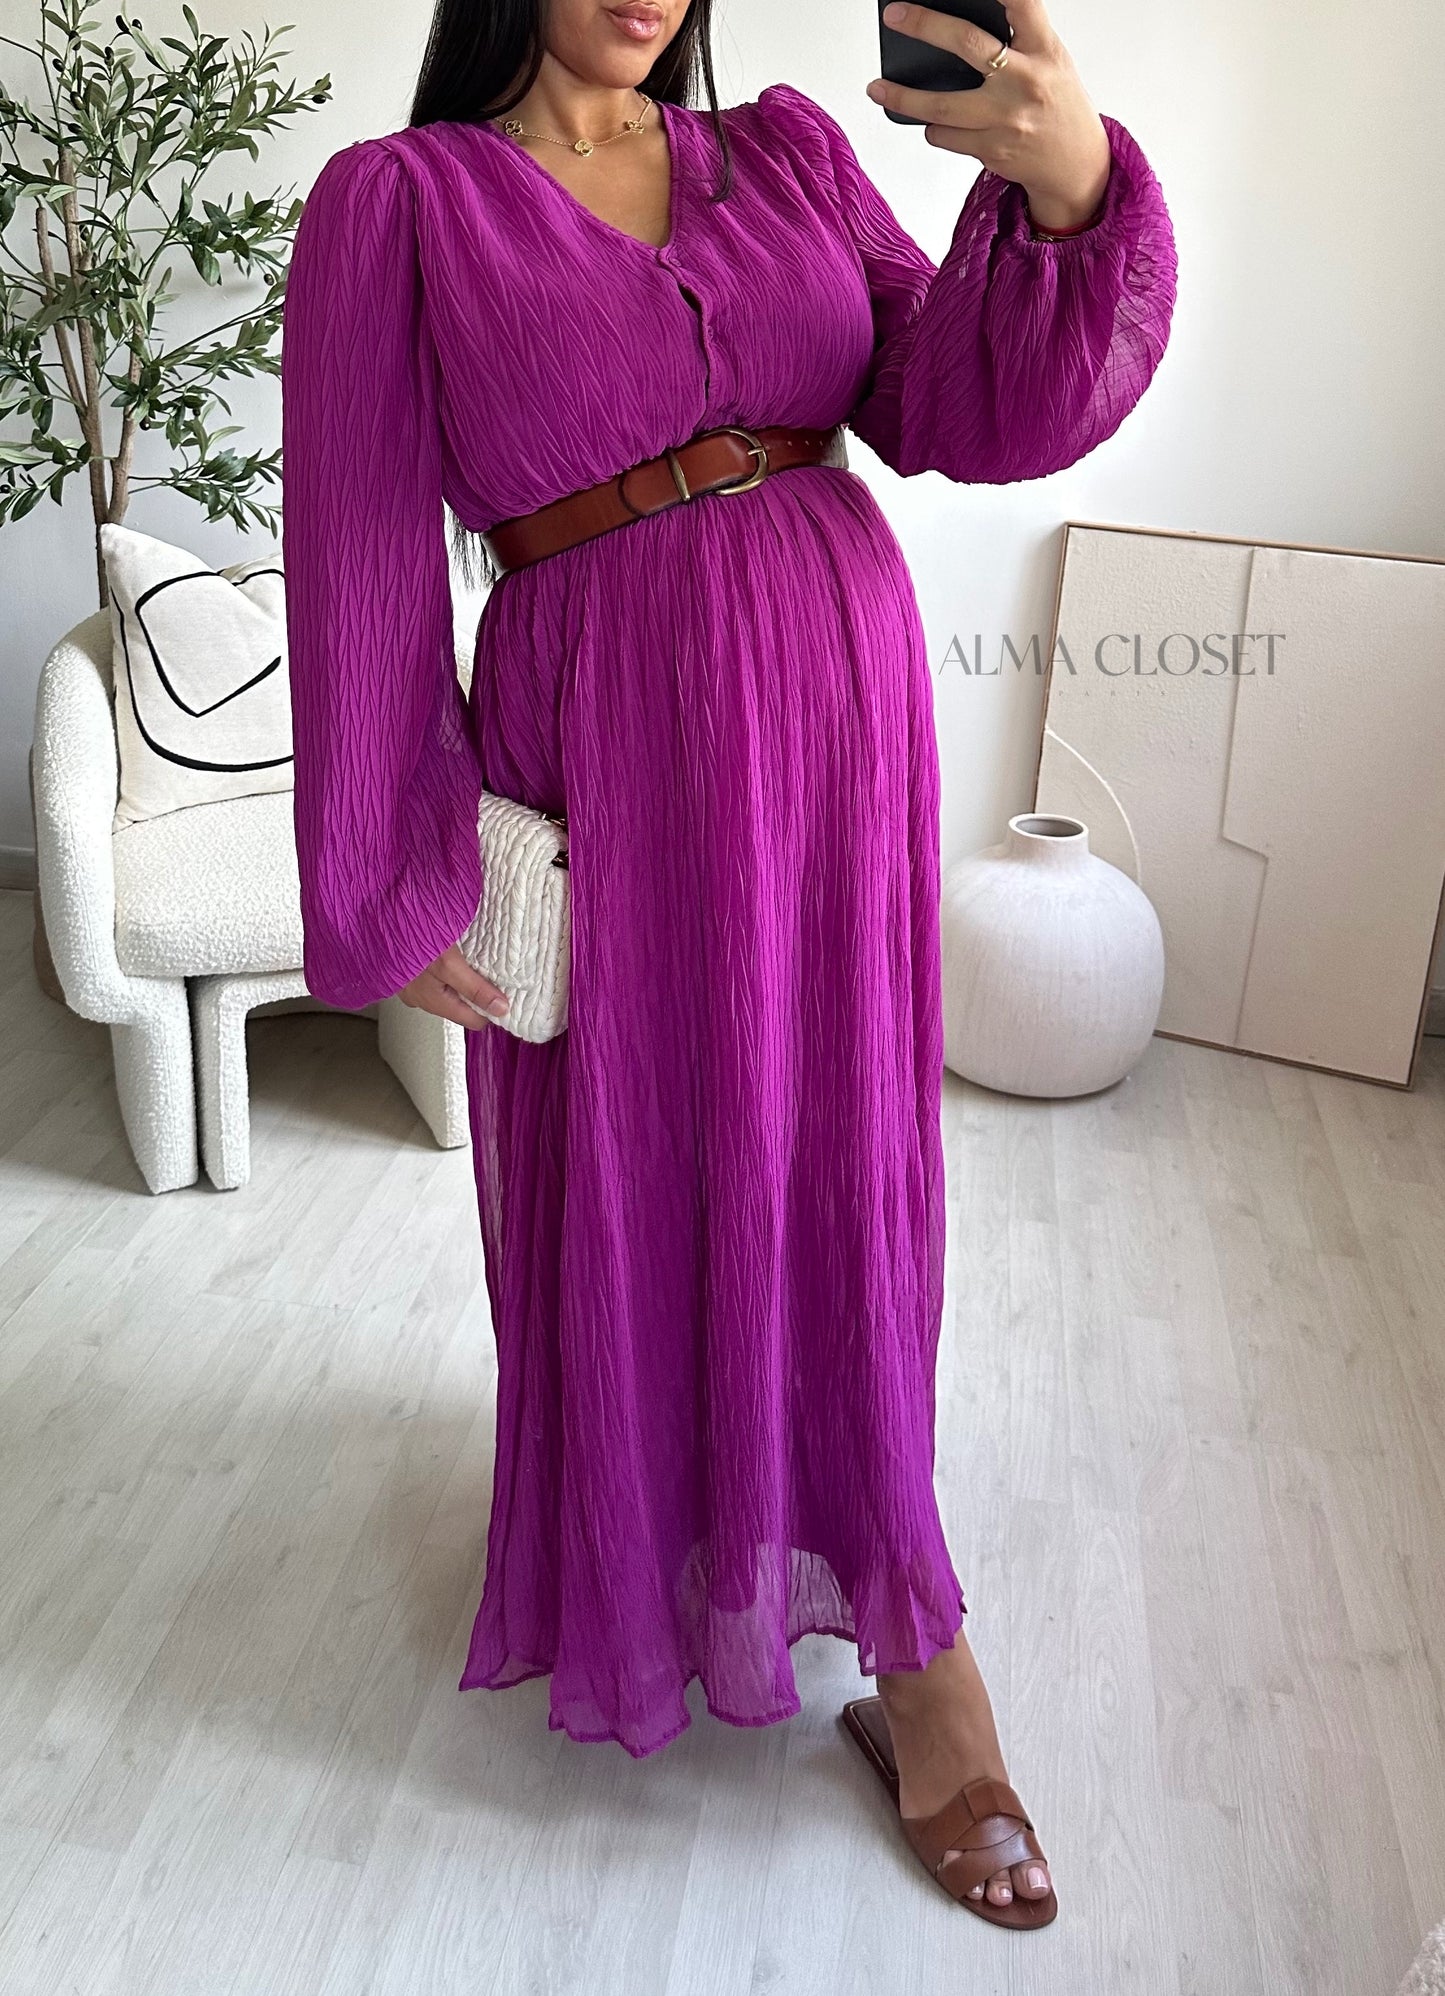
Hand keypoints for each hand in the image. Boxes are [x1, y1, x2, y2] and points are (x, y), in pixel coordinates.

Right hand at [399, 942, 510, 1030]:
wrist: (379, 920)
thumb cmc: (408, 940)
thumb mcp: (448, 964)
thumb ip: (474, 988)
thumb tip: (500, 1009)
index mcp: (434, 1002)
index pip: (474, 1021)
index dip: (492, 1009)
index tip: (506, 992)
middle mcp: (421, 998)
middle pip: (462, 1005)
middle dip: (479, 990)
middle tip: (492, 969)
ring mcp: (413, 984)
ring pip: (449, 988)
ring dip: (463, 975)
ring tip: (471, 955)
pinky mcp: (408, 968)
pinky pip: (436, 974)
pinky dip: (447, 964)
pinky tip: (450, 948)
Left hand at [869, 0, 1112, 232]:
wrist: (1075, 164)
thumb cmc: (1055, 104)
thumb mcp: (1050, 60)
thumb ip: (1017, 39)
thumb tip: (957, 26)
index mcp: (1044, 49)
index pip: (1021, 3)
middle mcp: (1025, 80)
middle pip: (967, 43)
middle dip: (925, 25)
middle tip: (894, 15)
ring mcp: (1006, 118)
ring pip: (941, 105)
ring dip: (903, 97)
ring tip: (877, 88)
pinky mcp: (991, 150)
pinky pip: (945, 136)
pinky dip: (933, 128)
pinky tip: (933, 122)